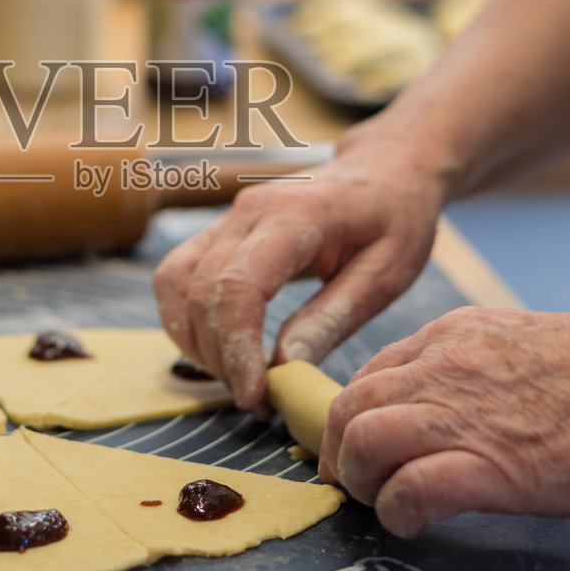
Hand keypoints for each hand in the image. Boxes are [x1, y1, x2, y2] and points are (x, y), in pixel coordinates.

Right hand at [153, 123, 448, 408]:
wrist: (384, 170)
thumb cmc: (394, 218)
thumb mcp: (385, 273)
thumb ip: (332, 318)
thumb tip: (284, 366)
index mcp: (296, 215)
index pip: (239, 285)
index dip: (235, 347)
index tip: (254, 394)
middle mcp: (248, 210)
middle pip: (200, 291)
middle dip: (218, 356)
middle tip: (256, 400)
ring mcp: (226, 217)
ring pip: (175, 284)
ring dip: (195, 341)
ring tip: (238, 378)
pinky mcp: (217, 230)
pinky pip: (176, 277)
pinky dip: (185, 320)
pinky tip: (221, 350)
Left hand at [320, 306, 569, 536]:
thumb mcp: (530, 342)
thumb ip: (479, 364)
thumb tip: (455, 398)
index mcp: (458, 334)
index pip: (371, 372)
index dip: (357, 416)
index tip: (365, 446)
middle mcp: (447, 365)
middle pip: (347, 406)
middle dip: (339, 450)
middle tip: (355, 483)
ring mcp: (464, 412)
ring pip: (361, 439)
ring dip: (359, 481)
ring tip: (382, 502)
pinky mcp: (490, 465)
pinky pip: (408, 489)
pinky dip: (397, 511)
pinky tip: (413, 522)